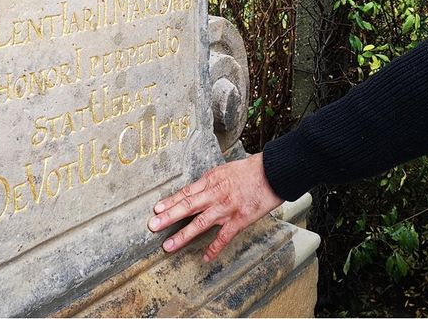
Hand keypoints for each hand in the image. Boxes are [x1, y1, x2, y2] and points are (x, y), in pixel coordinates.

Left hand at [148, 153, 281, 261]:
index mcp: (213, 180)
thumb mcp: (229, 169)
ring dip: (183, 235)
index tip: (157, 208)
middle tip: (152, 225)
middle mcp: (216, 194)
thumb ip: (214, 181)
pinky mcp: (240, 219)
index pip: (187, 192)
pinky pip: (224, 236)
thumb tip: (200, 189)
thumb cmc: (255, 169)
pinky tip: (205, 257)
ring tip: (168, 246)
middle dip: (168, 217)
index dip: (171, 201)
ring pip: (201, 223)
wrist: (275, 171)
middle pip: (188, 206)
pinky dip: (214, 248)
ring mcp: (227, 208)